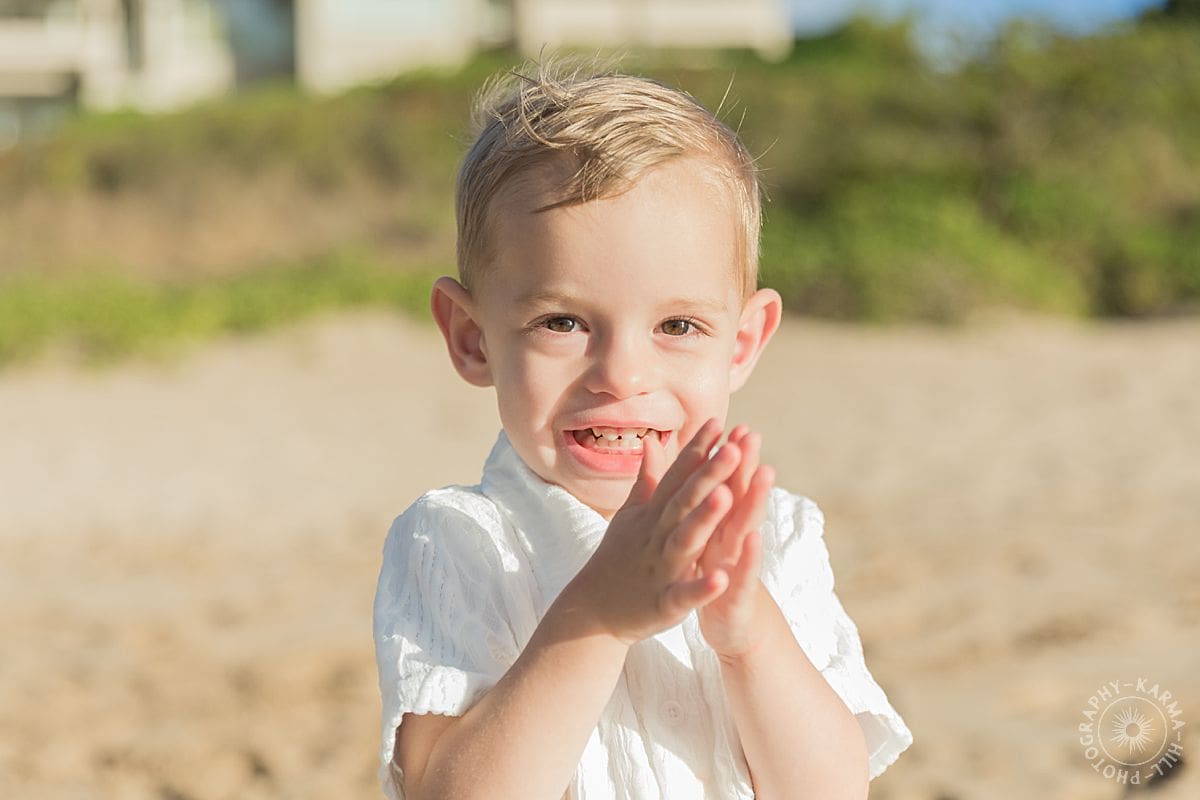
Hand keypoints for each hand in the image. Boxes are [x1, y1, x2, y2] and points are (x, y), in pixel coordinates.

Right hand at [565, 419, 741, 645]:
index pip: (677, 477)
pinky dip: (701, 588)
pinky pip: (683, 595)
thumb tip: (653, 442)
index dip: (697, 451)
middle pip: (684, 502)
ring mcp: (659, 569)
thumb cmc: (618, 558)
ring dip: (704, 520)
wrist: (592, 611)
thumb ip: (648, 480)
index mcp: (653, 516)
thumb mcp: (631, 515)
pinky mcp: (663, 604)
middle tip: (733, 448)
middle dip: (709, 475)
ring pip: (684, 541)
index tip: (718, 422)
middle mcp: (656, 536)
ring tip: (727, 497)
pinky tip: (722, 579)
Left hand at [696, 425, 774, 658]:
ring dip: (755, 501)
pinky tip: (754, 539)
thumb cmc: (715, 574)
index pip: (727, 484)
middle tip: (753, 434)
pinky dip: (748, 557)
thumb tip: (700, 470)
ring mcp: (739, 564)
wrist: (734, 626)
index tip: (733, 423)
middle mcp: (734, 539)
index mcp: (721, 525)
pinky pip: (744, 574)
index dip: (729, 457)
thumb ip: (705, 504)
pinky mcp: (739, 593)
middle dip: (747, 466)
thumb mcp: (707, 539)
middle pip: (741, 498)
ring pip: (747, 529)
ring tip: (765, 472)